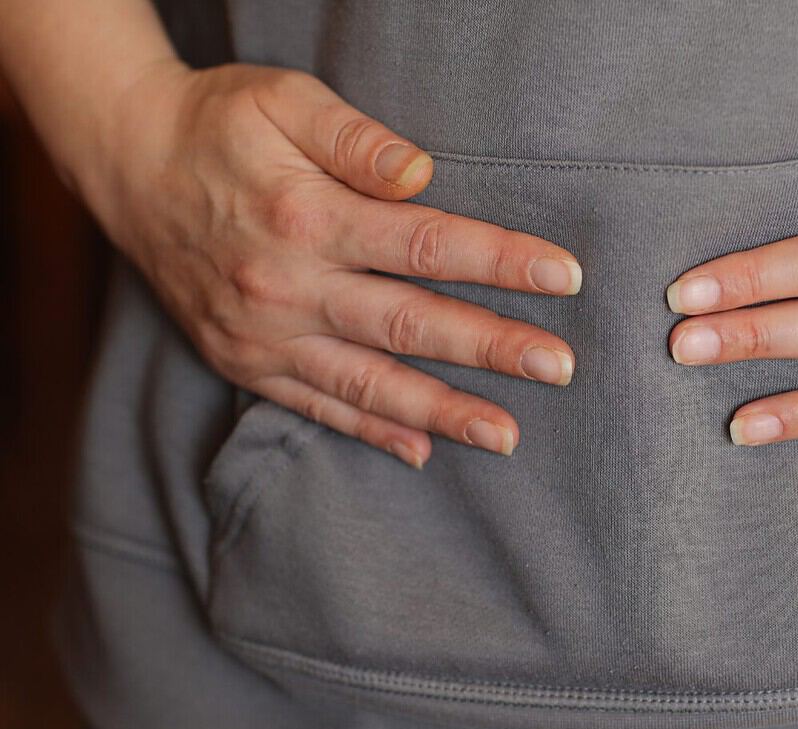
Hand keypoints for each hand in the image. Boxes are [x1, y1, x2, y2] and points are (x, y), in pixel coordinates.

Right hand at [84, 62, 582, 468]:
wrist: (126, 164)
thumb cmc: (218, 125)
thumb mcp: (283, 101)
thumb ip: (355, 139)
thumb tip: (423, 173)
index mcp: (308, 217)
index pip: (424, 244)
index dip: (499, 260)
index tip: (563, 275)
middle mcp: (288, 286)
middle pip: (409, 323)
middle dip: (490, 347)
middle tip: (558, 367)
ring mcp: (264, 334)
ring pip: (368, 382)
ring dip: (442, 410)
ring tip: (506, 435)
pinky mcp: (245, 362)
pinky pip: (316, 406)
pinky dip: (370, 431)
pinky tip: (421, 450)